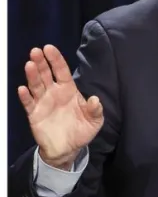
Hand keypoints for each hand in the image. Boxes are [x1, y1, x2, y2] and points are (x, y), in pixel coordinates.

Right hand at [18, 45, 102, 170]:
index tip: (49, 48)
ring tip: (29, 64)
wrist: (68, 148)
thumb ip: (95, 110)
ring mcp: (43, 103)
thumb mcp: (94, 121)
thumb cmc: (82, 130)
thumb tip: (95, 99)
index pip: (62, 71)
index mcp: (69, 90)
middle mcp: (54, 93)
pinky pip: (28, 103)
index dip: (56, 59)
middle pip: (46, 74)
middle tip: (35, 51)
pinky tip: (23, 89)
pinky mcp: (34, 114)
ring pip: (36, 86)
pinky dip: (25, 96)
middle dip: (41, 62)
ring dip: (32, 75)